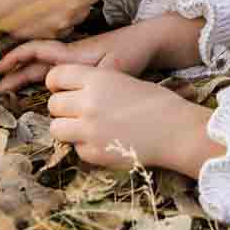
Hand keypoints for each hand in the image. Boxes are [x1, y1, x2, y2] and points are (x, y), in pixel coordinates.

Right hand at [0, 20, 166, 92]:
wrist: (150, 40)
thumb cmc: (133, 50)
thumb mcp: (116, 67)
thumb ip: (98, 78)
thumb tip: (82, 92)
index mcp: (73, 54)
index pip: (37, 52)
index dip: (17, 58)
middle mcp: (71, 56)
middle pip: (36, 63)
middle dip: (14, 74)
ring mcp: (77, 61)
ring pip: (44, 67)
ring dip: (25, 75)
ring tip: (9, 88)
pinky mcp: (85, 65)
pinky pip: (55, 71)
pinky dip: (41, 77)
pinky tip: (39, 88)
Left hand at [45, 63, 223, 175]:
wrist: (176, 131)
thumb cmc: (156, 102)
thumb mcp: (123, 80)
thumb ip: (95, 85)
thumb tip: (70, 93)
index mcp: (97, 79)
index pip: (55, 76)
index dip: (57, 83)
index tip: (62, 89)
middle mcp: (88, 103)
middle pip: (53, 105)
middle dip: (62, 108)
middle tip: (78, 112)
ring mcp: (89, 130)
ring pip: (56, 129)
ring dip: (67, 128)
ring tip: (85, 128)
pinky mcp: (94, 153)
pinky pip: (76, 149)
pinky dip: (86, 146)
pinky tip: (105, 141)